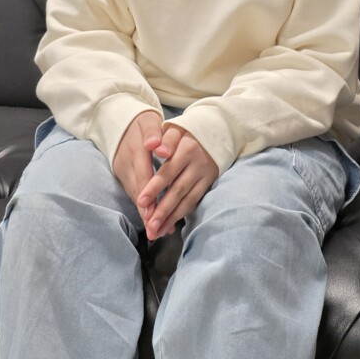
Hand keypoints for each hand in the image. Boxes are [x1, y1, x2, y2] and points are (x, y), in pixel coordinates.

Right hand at [113, 111, 163, 221]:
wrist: (117, 118)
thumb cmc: (140, 120)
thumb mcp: (148, 120)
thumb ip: (153, 132)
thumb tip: (154, 145)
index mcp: (135, 151)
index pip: (143, 177)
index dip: (149, 197)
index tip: (155, 214)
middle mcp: (127, 164)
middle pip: (138, 192)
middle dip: (147, 213)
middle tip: (157, 232)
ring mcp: (123, 171)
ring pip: (134, 195)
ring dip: (145, 214)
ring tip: (156, 231)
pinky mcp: (122, 174)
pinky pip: (133, 192)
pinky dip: (142, 206)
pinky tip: (150, 218)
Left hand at [137, 125, 217, 240]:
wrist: (218, 129)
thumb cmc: (188, 130)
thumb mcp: (177, 128)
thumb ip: (166, 139)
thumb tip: (158, 150)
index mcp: (187, 149)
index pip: (168, 171)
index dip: (155, 188)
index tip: (141, 202)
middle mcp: (198, 164)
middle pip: (178, 190)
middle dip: (163, 209)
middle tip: (149, 225)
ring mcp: (205, 175)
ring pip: (188, 200)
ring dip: (172, 217)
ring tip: (158, 230)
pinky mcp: (210, 182)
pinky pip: (195, 201)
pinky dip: (183, 213)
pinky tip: (171, 224)